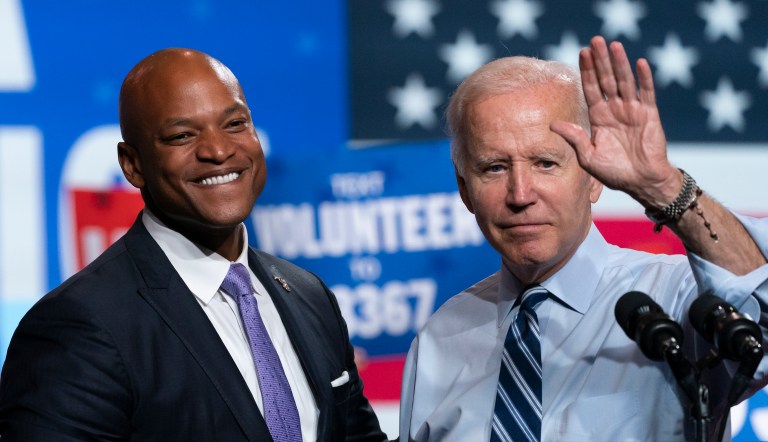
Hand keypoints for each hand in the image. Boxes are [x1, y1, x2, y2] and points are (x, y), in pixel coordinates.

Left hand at [551, 35, 680, 207]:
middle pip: (606, 80)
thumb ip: (574, 138)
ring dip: (619, 63)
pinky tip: (639, 63)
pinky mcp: (649, 114)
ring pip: (625, 81)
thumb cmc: (614, 172)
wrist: (641, 181)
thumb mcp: (588, 157)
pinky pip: (646, 93)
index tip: (581, 53)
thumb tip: (553, 124)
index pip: (591, 89)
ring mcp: (632, 110)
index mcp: (599, 118)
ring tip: (613, 45)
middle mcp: (614, 110)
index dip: (587, 72)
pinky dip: (644, 78)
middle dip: (600, 61)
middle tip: (595, 40)